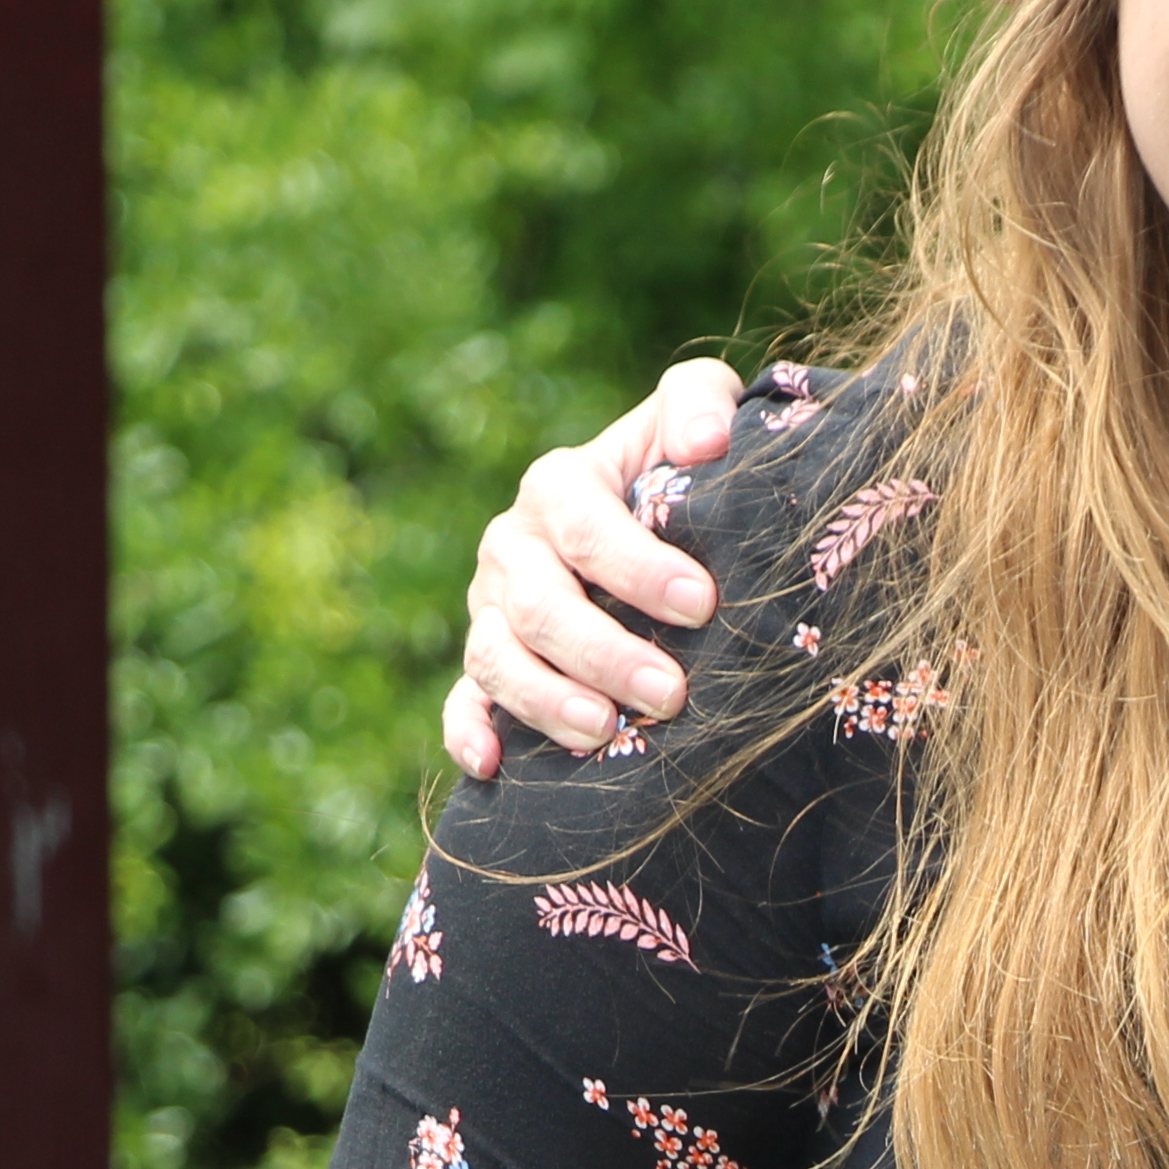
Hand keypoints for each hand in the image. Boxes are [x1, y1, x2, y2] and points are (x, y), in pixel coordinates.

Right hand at [445, 357, 751, 776]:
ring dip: (546, 700)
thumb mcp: (695, 415)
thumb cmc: (680, 471)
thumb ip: (699, 403)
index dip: (637, 566)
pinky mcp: (486, 665)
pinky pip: (463, 701)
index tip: (701, 603)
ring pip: (497, 658)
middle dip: (605, 653)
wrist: (649, 518)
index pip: (584, 526)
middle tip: (671, 694)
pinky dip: (469, 732)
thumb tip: (705, 443)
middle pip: (541, 606)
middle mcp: (514, 548)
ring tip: (605, 732)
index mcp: (559, 486)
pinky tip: (493, 765)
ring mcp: (492, 611)